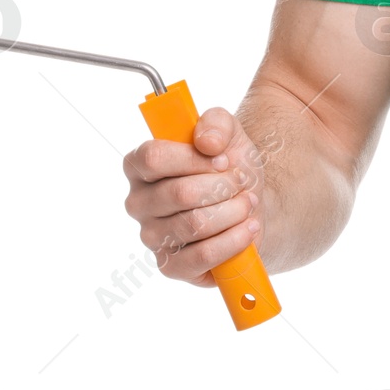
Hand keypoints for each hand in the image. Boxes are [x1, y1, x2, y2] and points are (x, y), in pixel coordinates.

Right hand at [121, 107, 264, 285]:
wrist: (250, 204)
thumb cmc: (230, 167)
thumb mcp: (230, 133)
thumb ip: (216, 122)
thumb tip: (206, 141)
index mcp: (140, 165)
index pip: (153, 158)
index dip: (193, 158)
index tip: (223, 159)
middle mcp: (138, 202)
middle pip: (179, 193)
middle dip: (223, 186)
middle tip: (241, 182)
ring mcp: (152, 237)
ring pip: (194, 223)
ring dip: (233, 210)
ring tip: (248, 203)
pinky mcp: (170, 266)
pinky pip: (200, 256)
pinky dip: (233, 240)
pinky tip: (248, 228)